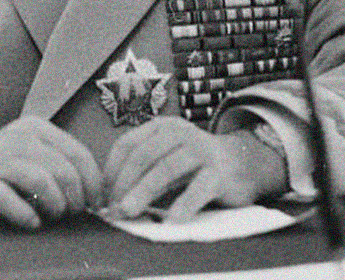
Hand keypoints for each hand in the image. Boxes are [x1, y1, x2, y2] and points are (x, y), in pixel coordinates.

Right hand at [0, 116, 102, 228]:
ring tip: (52, 217)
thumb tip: (93, 193)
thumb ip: (58, 164)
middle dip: (75, 198)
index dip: (92, 182)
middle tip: (71, 214)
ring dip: (54, 205)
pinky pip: (8, 198)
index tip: (94, 203)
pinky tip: (30, 222)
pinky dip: (25, 214)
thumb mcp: (31, 155)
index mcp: (38, 129)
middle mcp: (20, 138)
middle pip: (64, 168)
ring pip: (41, 179)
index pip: (79, 153)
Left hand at [102, 117, 287, 221]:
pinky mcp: (219, 172)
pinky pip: (199, 188)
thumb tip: (113, 196)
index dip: (111, 170)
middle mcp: (180, 132)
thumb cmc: (195, 163)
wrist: (241, 162)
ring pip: (167, 168)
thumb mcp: (167, 156)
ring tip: (130, 210)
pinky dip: (184, 203)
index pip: (127, 143)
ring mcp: (201, 150)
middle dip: (124, 183)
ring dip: (145, 191)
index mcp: (162, 126)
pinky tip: (172, 218)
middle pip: (144, 155)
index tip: (103, 195)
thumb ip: (144, 169)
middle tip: (114, 207)